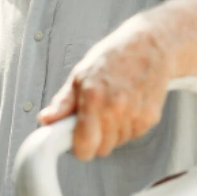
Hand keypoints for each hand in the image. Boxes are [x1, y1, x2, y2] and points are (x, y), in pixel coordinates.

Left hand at [37, 19, 173, 159]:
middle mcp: (116, 108)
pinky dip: (128, 126)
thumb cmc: (114, 57)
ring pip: (118, 143)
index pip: (85, 146)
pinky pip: (133, 135)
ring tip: (113, 106)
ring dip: (113, 132)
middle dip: (95, 138)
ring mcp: (135, 114)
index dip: (79, 148)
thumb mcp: (80, 74)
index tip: (76, 141)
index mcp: (93, 97)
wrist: (150, 46)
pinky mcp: (151, 117)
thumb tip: (46, 120)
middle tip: (94, 118)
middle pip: (101, 149)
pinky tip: (127, 106)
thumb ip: (63, 102)